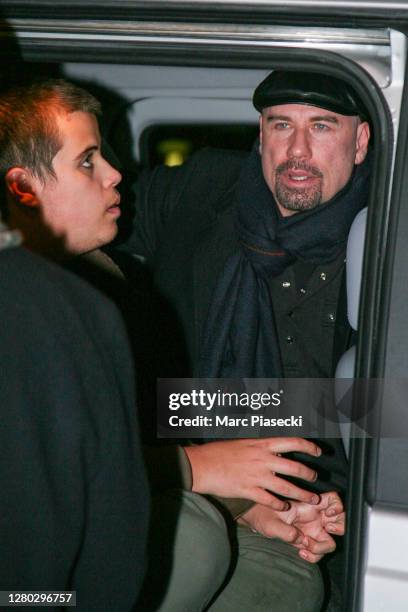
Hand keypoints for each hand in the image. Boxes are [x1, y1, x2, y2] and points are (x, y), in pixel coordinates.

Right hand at [183, 438, 321, 509]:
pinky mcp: (249, 491)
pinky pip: (271, 500)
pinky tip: (284, 507)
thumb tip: (276, 449)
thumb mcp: (243, 442)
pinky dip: (280, 505)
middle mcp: (263, 460)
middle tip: (314, 479)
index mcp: (262, 444)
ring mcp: (257, 477)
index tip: (317, 451)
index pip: (293, 442)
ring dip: (302, 494)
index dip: (309, 447)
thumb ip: (260, 447)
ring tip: (311, 499)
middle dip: (309, 475)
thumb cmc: (219, 452)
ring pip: (287, 488)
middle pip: (295, 468)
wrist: (202, 465)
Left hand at [238, 492, 344, 562]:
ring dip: (322, 546)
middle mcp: (314, 517)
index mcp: (309, 506)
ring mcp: (312, 530)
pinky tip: (300, 552)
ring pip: (330, 541)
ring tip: (305, 545)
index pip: (333, 500)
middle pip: (340, 521)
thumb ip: (286, 531)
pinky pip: (318, 552)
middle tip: (327, 530)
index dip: (338, 506)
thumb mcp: (271, 523)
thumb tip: (300, 539)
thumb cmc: (262, 515)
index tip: (329, 514)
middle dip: (339, 528)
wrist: (254, 522)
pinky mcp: (307, 542)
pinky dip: (313, 555)